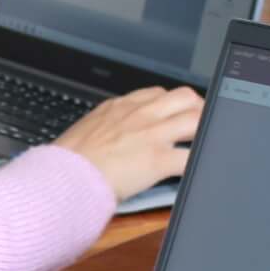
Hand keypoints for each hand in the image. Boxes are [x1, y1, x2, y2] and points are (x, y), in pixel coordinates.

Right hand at [52, 83, 202, 201]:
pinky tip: (199, 171)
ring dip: (204, 131)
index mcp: (120, 106)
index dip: (171, 104)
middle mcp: (140, 115)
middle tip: (200, 124)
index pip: (157, 93)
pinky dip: (198, 163)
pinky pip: (190, 157)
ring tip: (207, 143)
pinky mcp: (158, 159)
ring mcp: (151, 135)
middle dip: (197, 108)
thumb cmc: (67, 161)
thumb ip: (106, 128)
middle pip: (184, 96)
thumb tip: (110, 139)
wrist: (62, 177)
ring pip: (195, 119)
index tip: (176, 112)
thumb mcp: (86, 131)